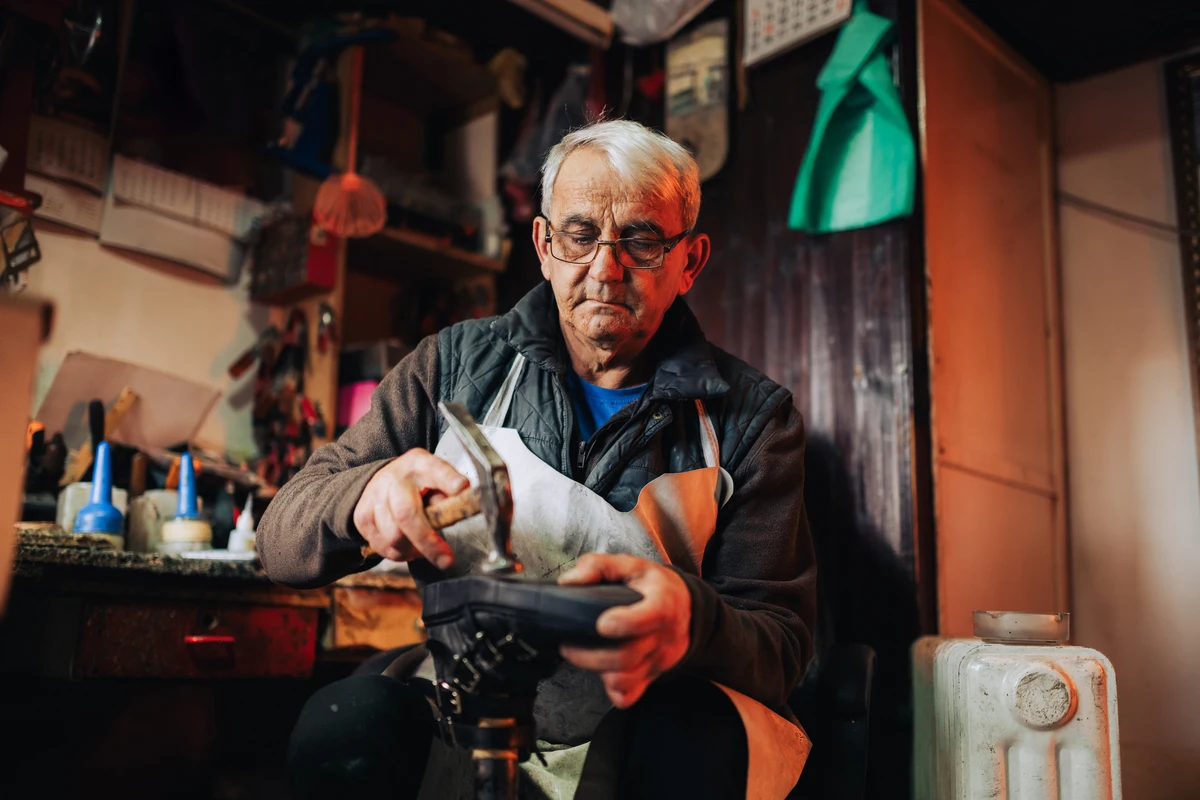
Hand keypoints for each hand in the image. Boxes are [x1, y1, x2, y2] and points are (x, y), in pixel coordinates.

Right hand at [353, 448, 468, 567]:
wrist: (383, 479)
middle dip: (428, 543)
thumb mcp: (438, 479)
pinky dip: (398, 554)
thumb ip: (449, 494)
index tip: (461, 488)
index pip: (436, 469)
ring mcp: (374, 496)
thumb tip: (455, 512)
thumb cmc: (419, 483)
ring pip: (393, 537)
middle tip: (446, 561)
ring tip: (423, 546)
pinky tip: (407, 545)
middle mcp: (393, 478)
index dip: (448, 479)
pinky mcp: (362, 516)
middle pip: (407, 514)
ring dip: (413, 551)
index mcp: (420, 464)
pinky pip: (382, 546)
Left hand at [558, 553, 691, 708]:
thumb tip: (569, 581)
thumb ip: (598, 566)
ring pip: (624, 680)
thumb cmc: (654, 586)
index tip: (601, 623)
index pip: (649, 618)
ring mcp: (659, 661)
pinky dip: (612, 690)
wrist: (686, 609)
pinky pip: (629, 697)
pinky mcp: (652, 677)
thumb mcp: (632, 565)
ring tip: (583, 655)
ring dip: (597, 671)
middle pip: (626, 657)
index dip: (625, 623)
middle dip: (590, 655)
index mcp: (662, 604)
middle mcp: (663, 637)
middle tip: (569, 645)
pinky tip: (604, 672)